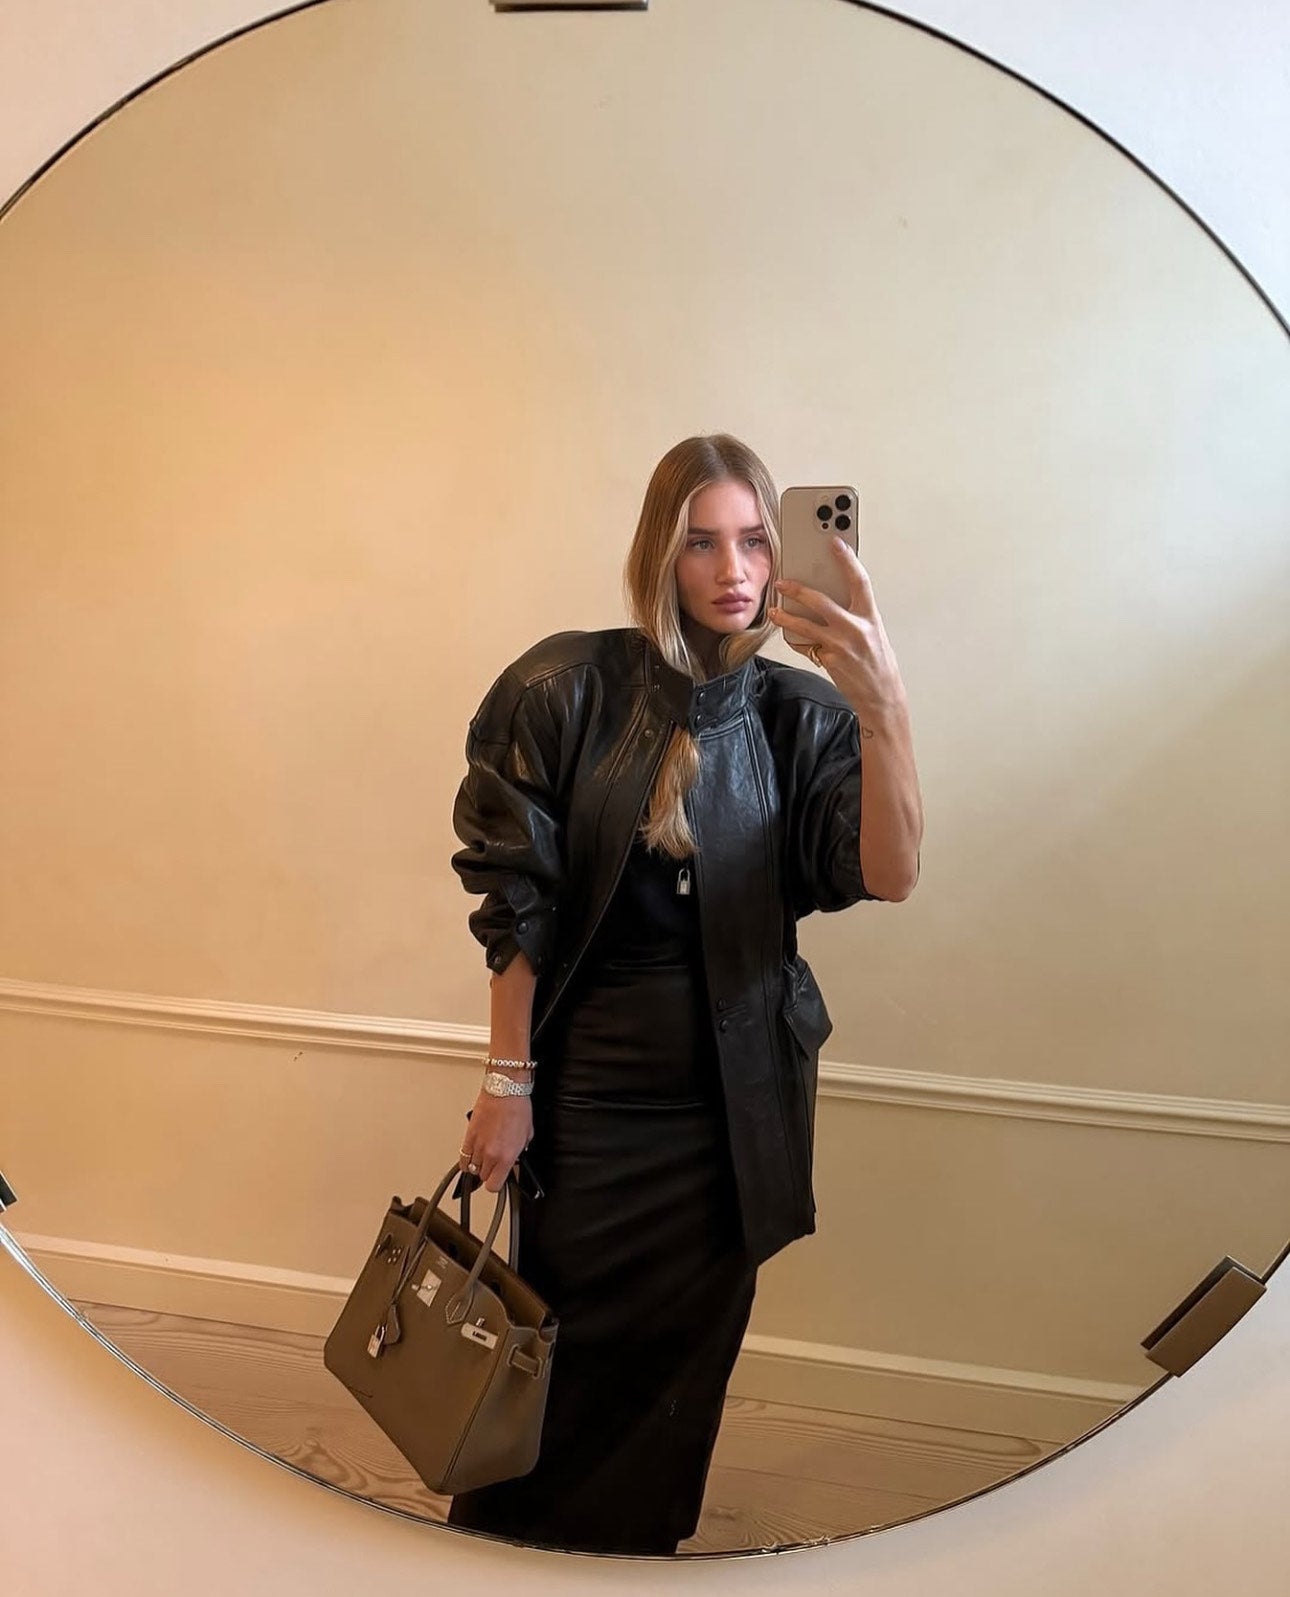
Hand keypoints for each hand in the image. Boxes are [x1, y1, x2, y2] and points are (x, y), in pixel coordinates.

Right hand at [459, 1090, 532, 1192]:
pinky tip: (471, 1156)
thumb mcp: (527, 1134)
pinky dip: (466, 1159)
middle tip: (495, 1164)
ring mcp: (478, 1146)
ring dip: (478, 1165)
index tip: (499, 1179)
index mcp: (507, 1156)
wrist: (505, 1091)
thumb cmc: (517, 1108)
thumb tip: (514, 1157)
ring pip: (472, 1168)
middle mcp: (491, 1154)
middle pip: (483, 1177)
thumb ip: (519, 1151)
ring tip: (485, 1157)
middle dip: (489, 1173)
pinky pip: (463, 1157)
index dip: (497, 1184)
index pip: (495, 1185)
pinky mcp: (468, 1136)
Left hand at [768, 538, 907, 727]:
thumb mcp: (873, 632)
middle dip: (798, 589)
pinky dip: (796, 640)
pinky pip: (805, 646)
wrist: (882, 696)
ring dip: (785, 617)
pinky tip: (789, 636)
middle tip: (782, 582)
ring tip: (774, 611)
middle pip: (820, 601)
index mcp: (870, 617)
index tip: (834, 542)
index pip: (858, 581)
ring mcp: (841, 645)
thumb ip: (855, 614)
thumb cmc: (878, 663)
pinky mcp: (829, 660)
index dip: (846, 559)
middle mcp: (856, 628)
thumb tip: (832, 596)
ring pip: (804, 625)